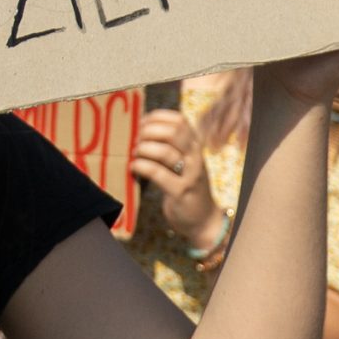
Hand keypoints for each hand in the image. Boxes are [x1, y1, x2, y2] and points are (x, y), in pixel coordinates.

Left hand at [128, 108, 222, 249]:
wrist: (204, 221)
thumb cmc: (186, 187)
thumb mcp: (184, 163)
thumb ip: (170, 147)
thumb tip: (140, 129)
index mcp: (195, 146)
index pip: (180, 121)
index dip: (157, 117)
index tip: (142, 122)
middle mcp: (196, 157)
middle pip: (173, 132)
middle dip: (149, 132)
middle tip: (136, 140)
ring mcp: (191, 175)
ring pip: (166, 152)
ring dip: (144, 149)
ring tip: (134, 154)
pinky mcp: (181, 192)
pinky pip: (158, 174)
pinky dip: (142, 167)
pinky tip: (134, 167)